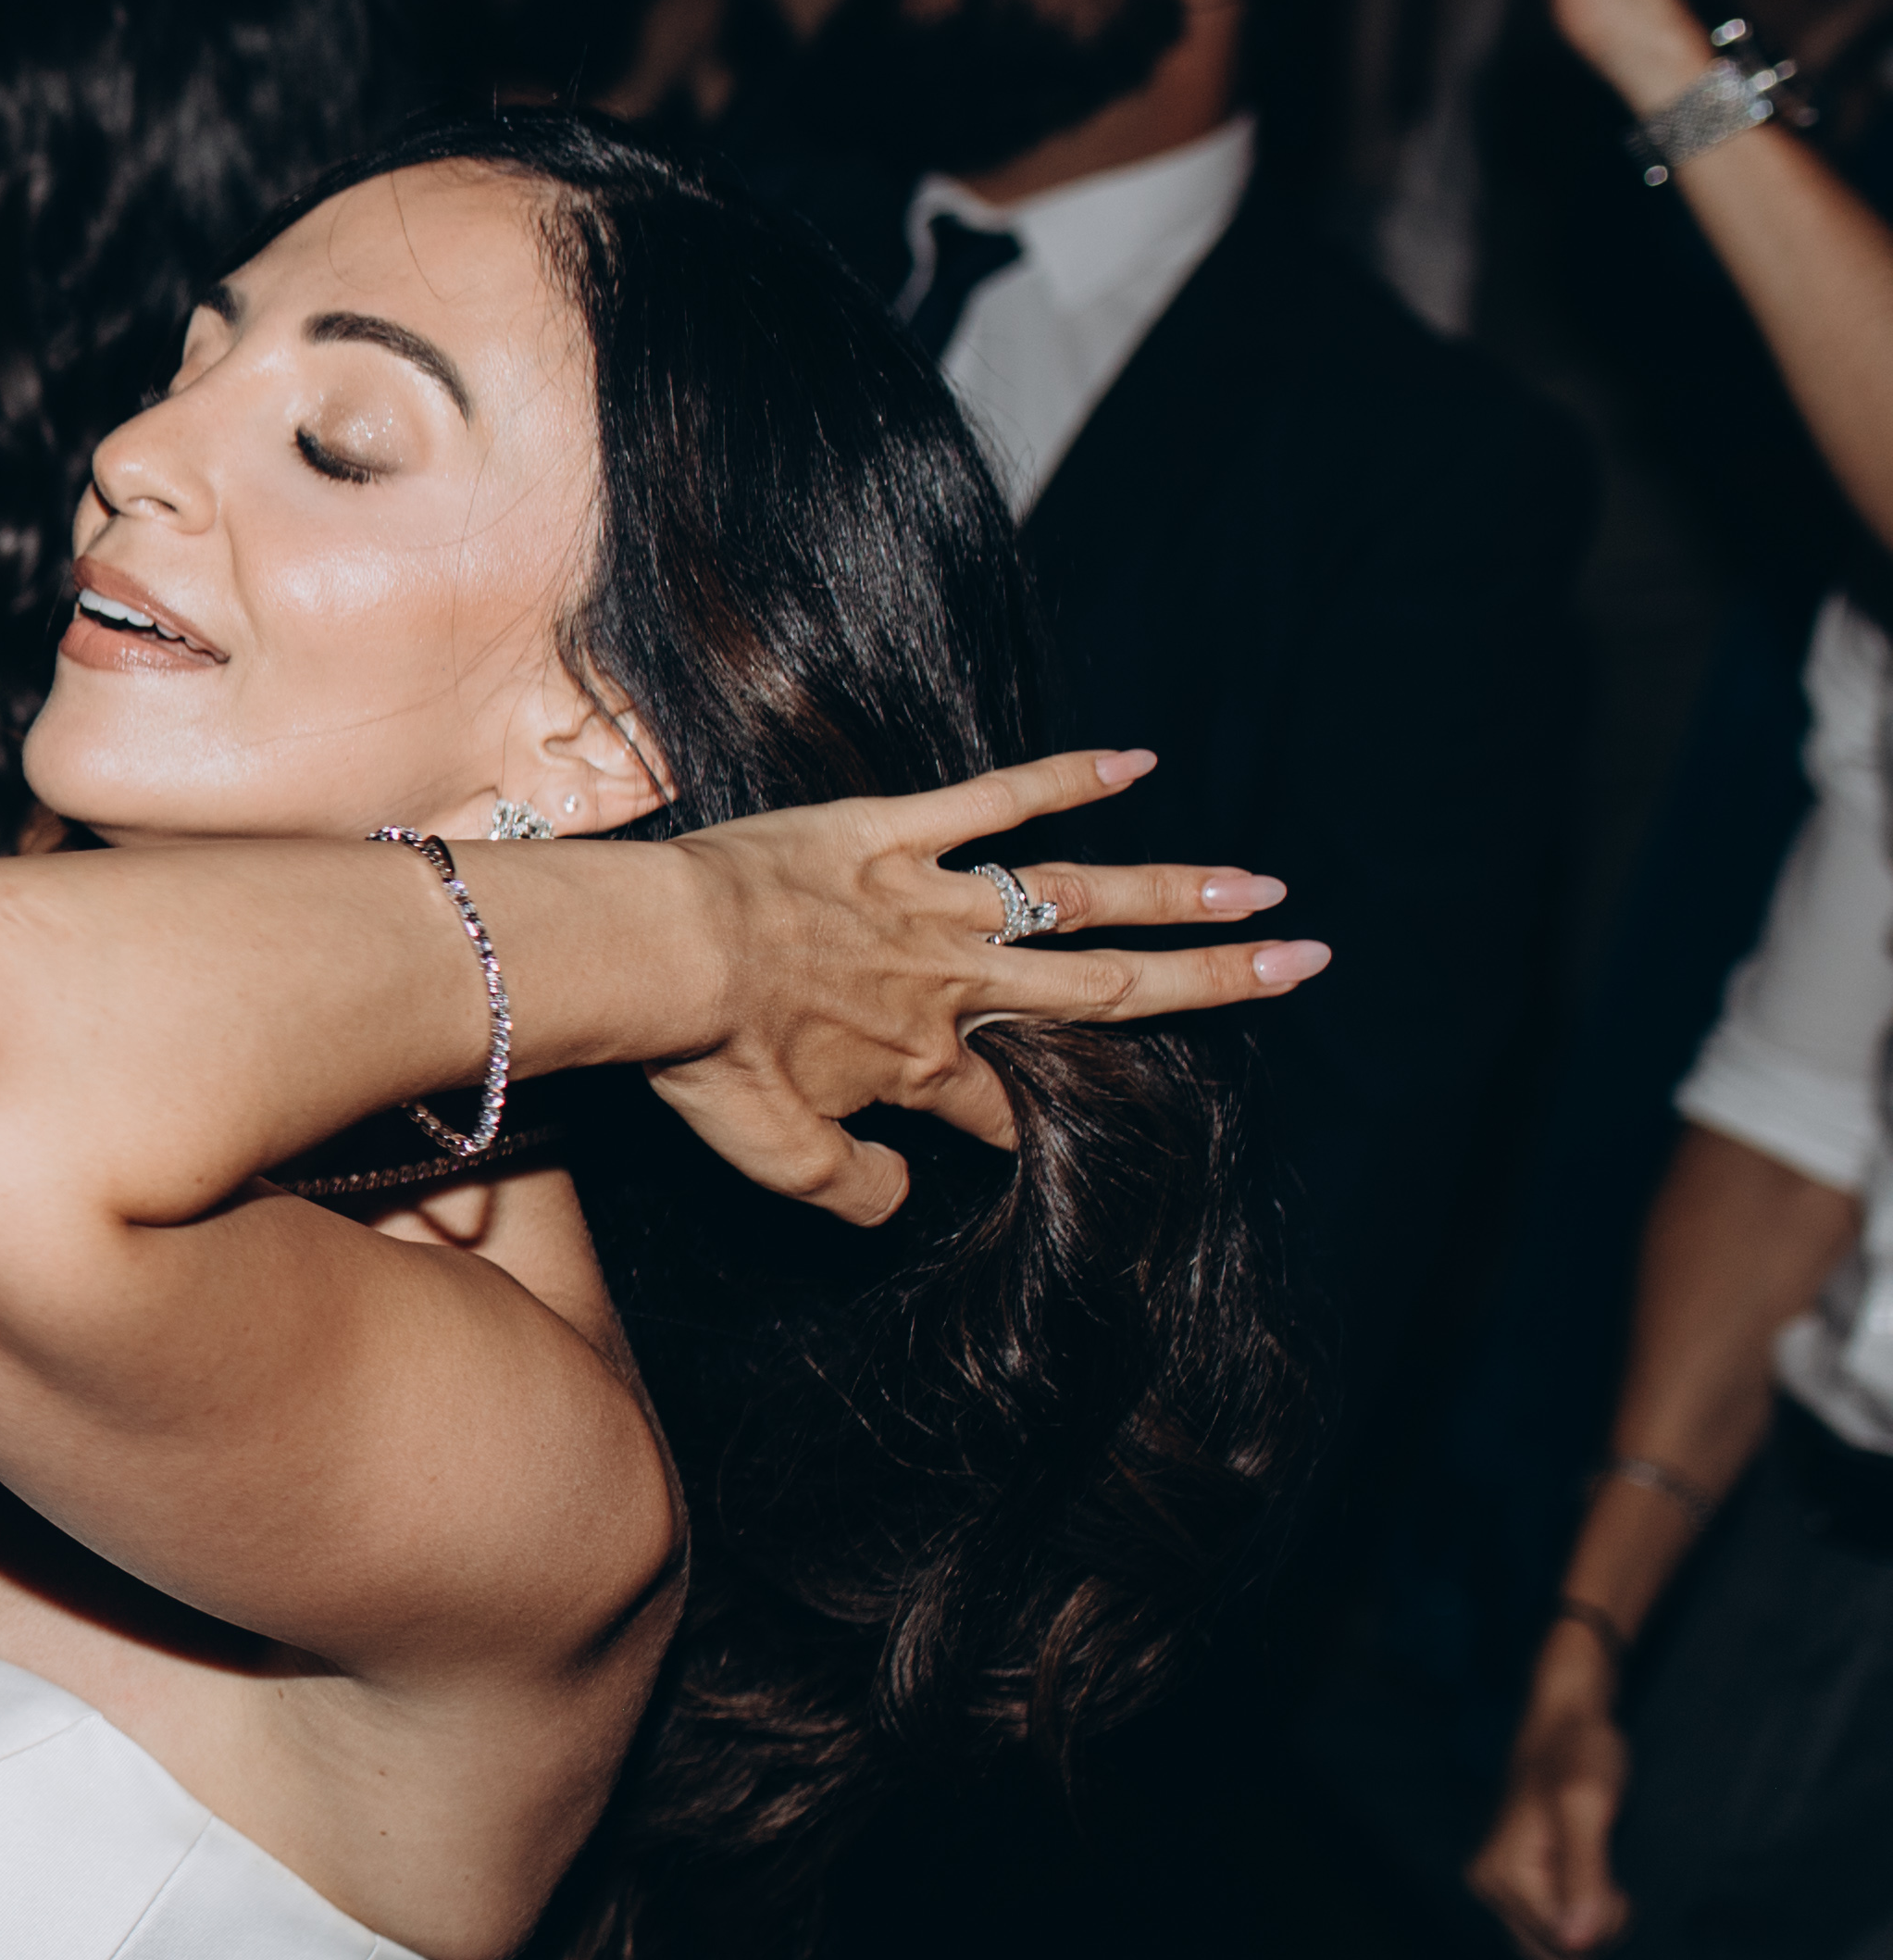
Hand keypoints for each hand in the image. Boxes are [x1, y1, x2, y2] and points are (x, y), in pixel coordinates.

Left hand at [649, 751, 1312, 1226]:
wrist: (654, 956)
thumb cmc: (703, 1057)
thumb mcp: (774, 1159)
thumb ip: (851, 1192)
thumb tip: (903, 1199)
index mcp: (925, 1062)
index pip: (1004, 1106)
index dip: (1034, 1124)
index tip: (1057, 1129)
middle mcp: (953, 980)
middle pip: (1105, 988)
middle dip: (1209, 981)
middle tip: (1304, 962)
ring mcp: (929, 898)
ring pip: (1075, 895)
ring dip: (1173, 889)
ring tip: (1259, 886)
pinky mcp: (887, 830)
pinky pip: (991, 799)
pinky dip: (1064, 777)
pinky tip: (1135, 760)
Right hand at [1470, 1652, 1635, 1959]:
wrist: (1564, 1722)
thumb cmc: (1579, 1754)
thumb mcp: (1589, 1806)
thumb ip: (1584, 1874)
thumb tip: (1576, 1944)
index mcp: (1502, 1874)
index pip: (1563, 1943)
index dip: (1606, 1923)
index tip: (1621, 1883)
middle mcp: (1488, 1886)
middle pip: (1555, 1954)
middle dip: (1597, 1932)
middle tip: (1617, 1885)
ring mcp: (1496, 1886)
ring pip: (1552, 1948)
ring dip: (1590, 1929)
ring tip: (1607, 1882)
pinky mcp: (1511, 1882)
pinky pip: (1546, 1928)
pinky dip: (1578, 1919)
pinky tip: (1594, 1884)